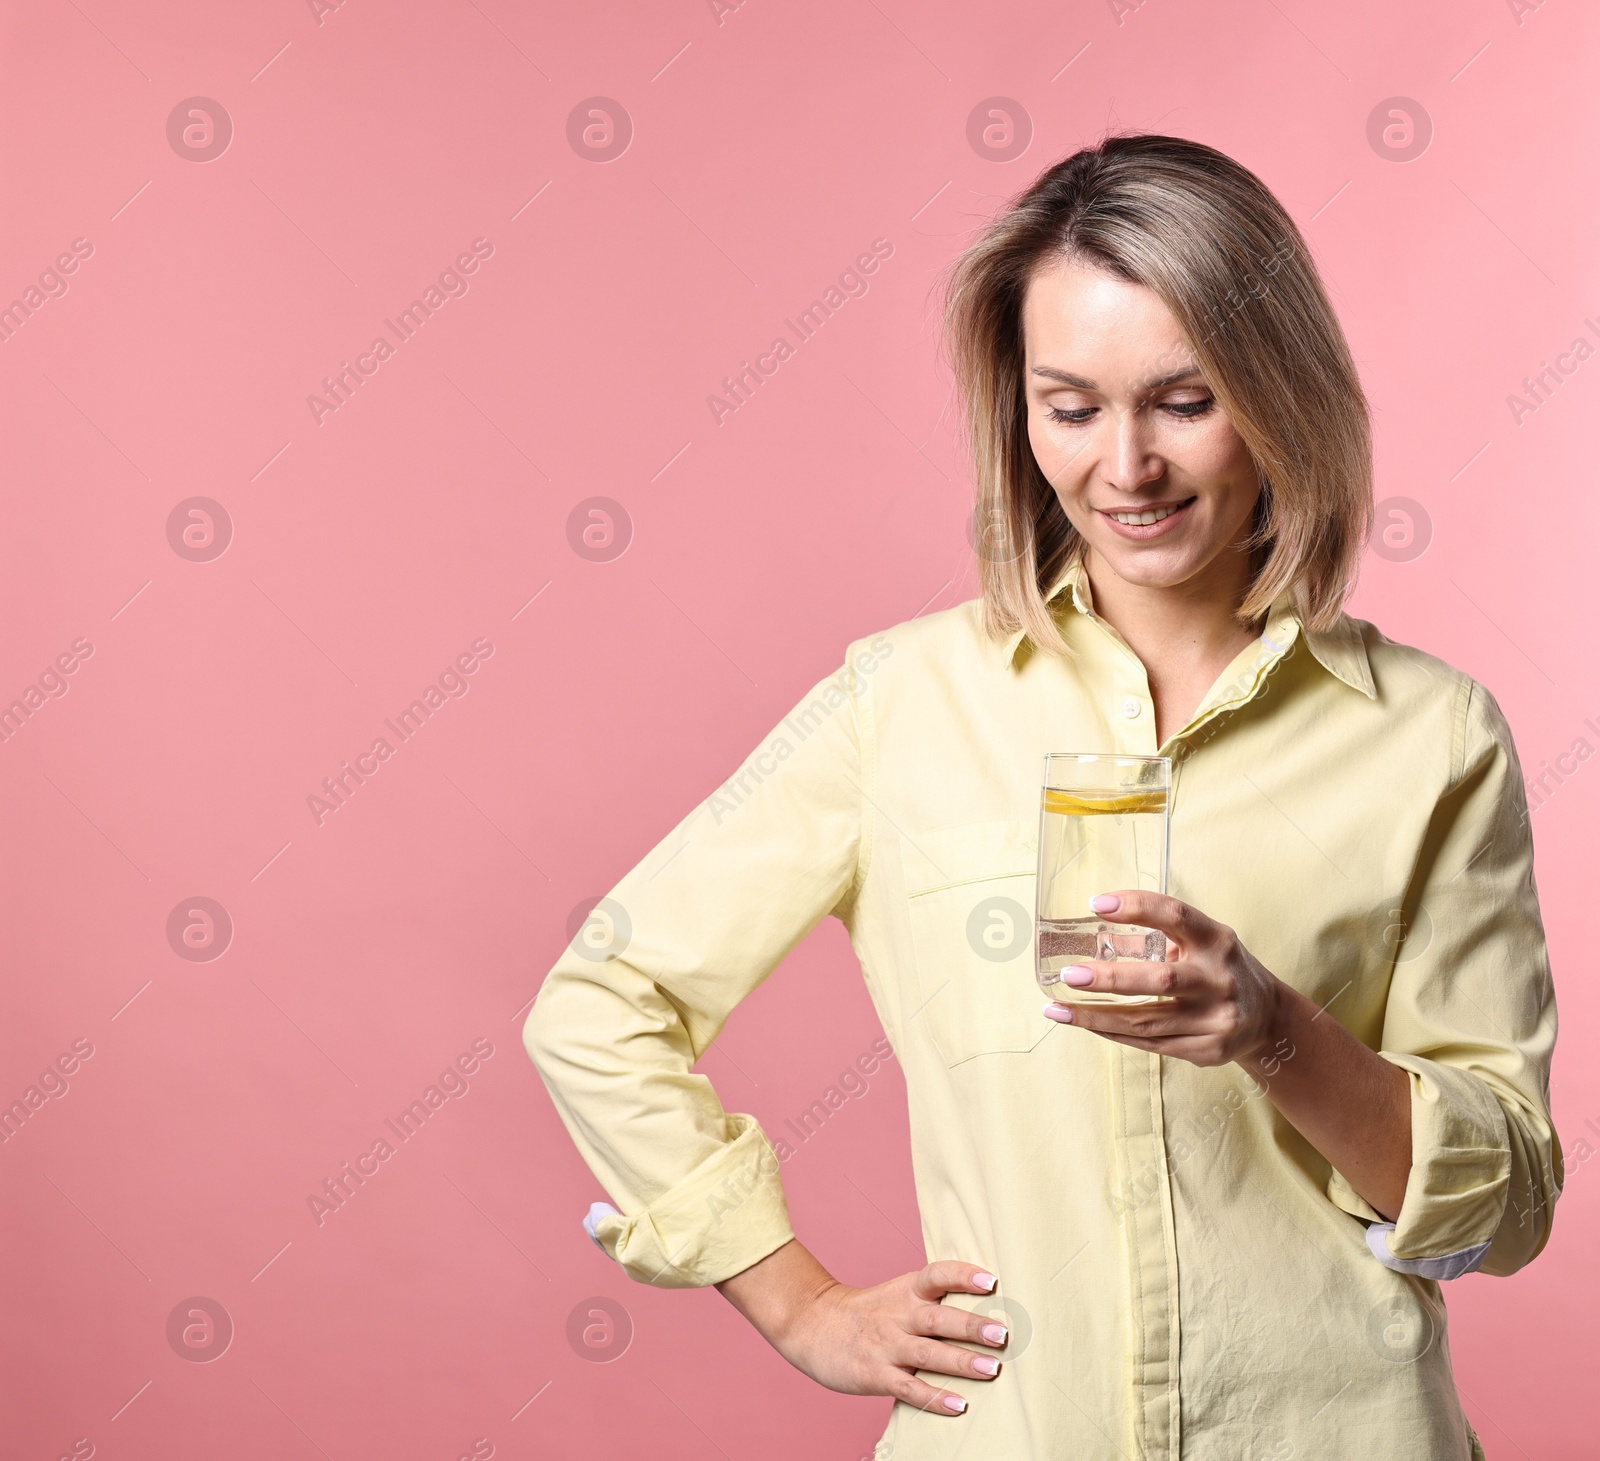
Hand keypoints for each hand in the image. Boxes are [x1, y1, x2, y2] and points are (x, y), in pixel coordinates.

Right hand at [716, 1241, 1007, 1415]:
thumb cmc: (866, 1312)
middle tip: (1002, 1334)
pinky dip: (934, 1397)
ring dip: (962, 1362)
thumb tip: (983, 1310)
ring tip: (992, 1368)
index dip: (964, 1275)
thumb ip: (931, 1300)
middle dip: (972, 1326)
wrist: (812, 1324)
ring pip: (929, 1354)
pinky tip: (959, 1404)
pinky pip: (909, 1387)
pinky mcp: (875, 1374)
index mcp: (905, 1290)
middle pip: (938, 1318)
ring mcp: (887, 1346)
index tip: (992, 1280)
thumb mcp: (896, 1294)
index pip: (937, 1275)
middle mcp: (899, 1315)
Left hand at [1042, 890, 1283, 1068]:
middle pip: (1160, 980)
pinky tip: (1086, 1024)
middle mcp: (1219, 979)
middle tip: (1070, 975)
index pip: (1175, 915)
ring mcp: (1217, 1019)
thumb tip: (1092, 929)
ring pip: (1147, 1022)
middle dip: (1109, 979)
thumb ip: (1154, 936)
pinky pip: (1150, 1044)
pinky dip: (1113, 1033)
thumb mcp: (1200, 941)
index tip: (1097, 904)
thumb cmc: (1218, 968)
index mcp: (1216, 940)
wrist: (1268, 1019)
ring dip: (1096, 1016)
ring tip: (1058, 1010)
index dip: (1136, 905)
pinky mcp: (1208, 1050)